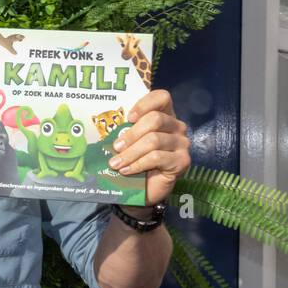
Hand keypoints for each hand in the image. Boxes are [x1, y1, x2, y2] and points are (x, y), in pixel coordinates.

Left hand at [106, 89, 190, 205]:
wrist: (144, 189)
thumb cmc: (135, 160)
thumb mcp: (128, 142)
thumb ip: (124, 131)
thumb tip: (105, 126)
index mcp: (165, 115)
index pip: (162, 97)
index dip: (144, 104)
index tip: (129, 117)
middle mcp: (177, 126)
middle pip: (155, 119)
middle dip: (131, 134)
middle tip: (115, 147)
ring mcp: (182, 144)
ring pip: (153, 141)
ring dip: (130, 153)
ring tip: (115, 164)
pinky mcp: (182, 161)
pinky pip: (157, 158)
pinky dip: (138, 164)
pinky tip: (126, 171)